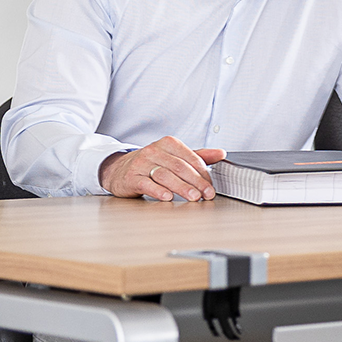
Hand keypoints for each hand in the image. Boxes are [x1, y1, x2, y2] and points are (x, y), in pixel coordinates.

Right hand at [99, 136, 226, 201]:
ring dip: (181, 187)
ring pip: (165, 175)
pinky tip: (168, 198)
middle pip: (179, 167)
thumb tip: (221, 153)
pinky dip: (158, 191)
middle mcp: (154, 150)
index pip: (190, 157)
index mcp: (168, 143)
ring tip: (193, 198)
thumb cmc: (152, 163)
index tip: (211, 187)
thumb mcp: (174, 156)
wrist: (120, 169)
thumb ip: (198, 155)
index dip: (203, 173)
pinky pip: (146, 184)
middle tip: (207, 195)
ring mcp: (141, 163)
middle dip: (196, 182)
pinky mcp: (131, 177)